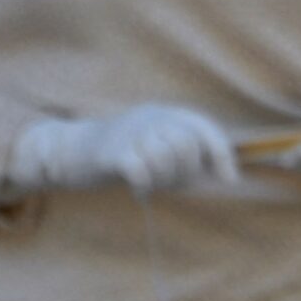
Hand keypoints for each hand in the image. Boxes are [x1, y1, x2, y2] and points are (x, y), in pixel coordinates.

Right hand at [3, 103, 238, 194]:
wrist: (71, 152)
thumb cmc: (125, 155)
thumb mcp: (159, 146)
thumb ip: (190, 154)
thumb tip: (229, 176)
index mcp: (167, 114)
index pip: (204, 129)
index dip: (221, 156)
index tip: (229, 180)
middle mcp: (151, 117)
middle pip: (187, 147)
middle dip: (184, 172)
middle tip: (166, 180)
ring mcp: (130, 131)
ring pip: (166, 159)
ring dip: (162, 179)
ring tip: (149, 180)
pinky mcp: (112, 151)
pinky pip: (143, 171)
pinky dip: (146, 183)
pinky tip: (138, 186)